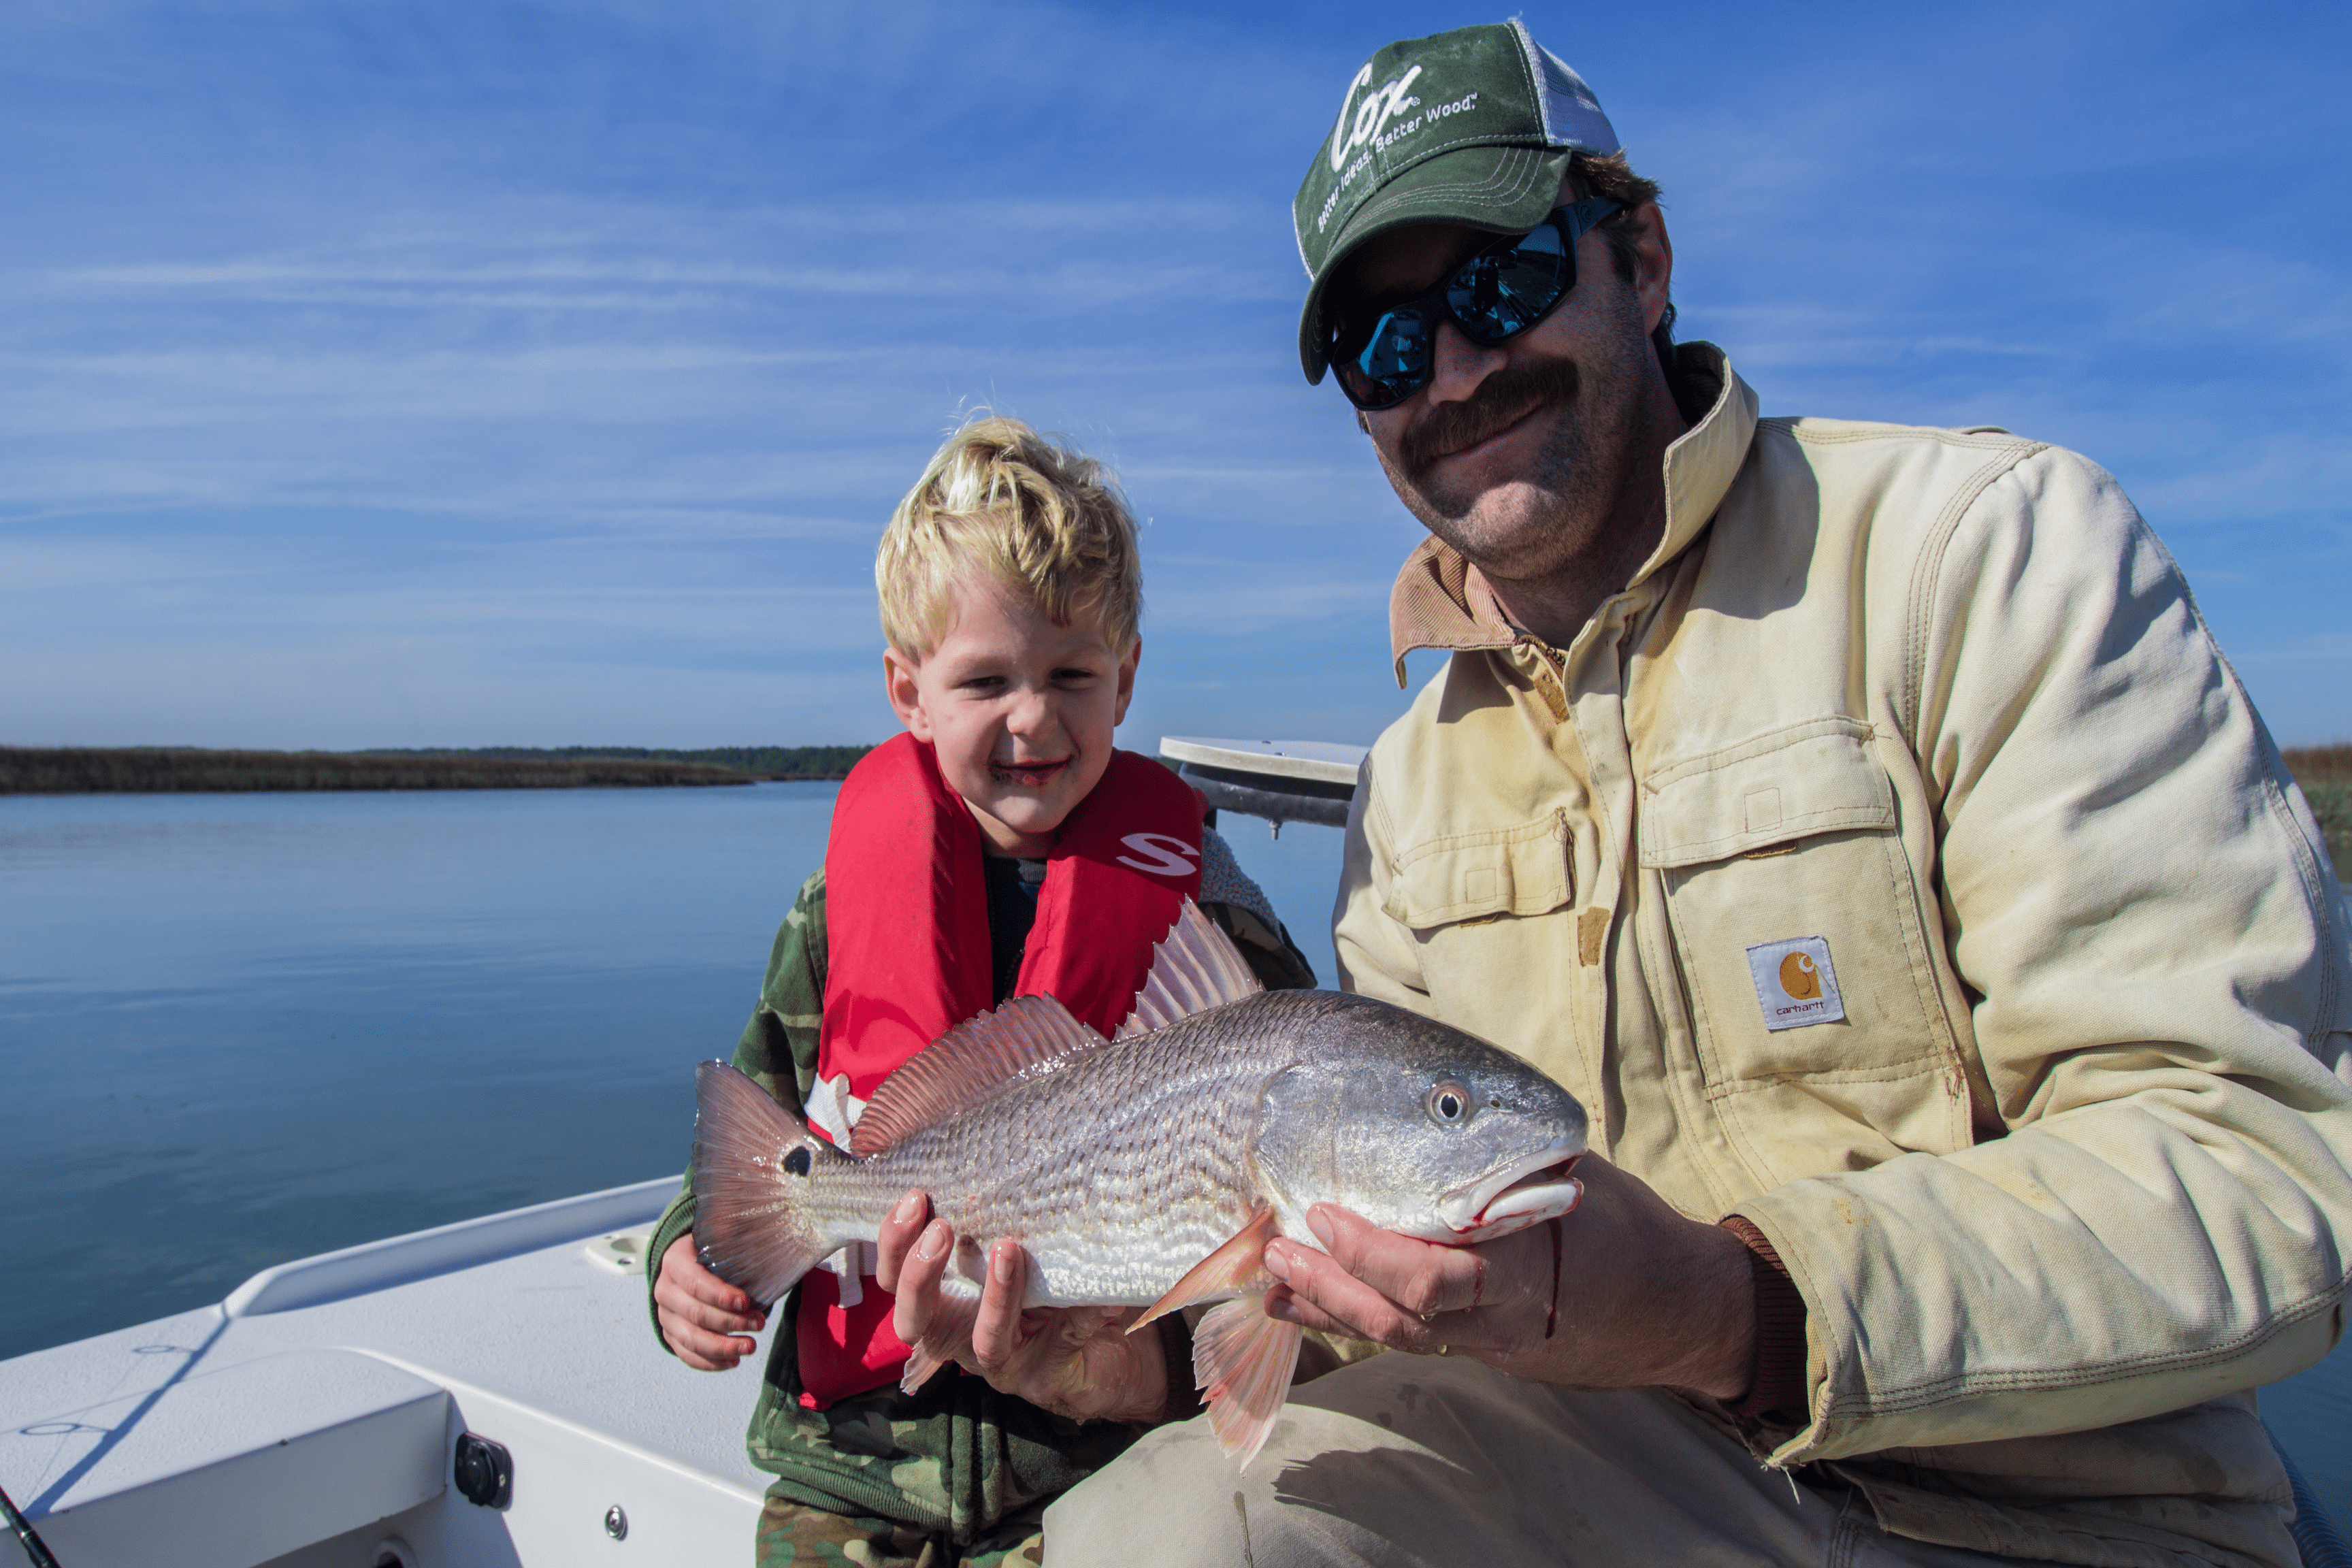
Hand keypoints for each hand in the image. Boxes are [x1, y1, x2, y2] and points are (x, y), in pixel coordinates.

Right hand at [655, 1234, 767, 1370]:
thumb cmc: (710, 1250)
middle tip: (759, 1324)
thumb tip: (757, 1234)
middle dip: (730, 1323)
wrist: (688, 1261)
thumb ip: (731, 1234)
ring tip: (750, 1346)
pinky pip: (687, 1354)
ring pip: (690, 1339)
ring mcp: (666, 1315)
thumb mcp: (717, 1235)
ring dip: (722, 1347)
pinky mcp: (671, 1334)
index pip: (695, 1282)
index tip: (746, 1302)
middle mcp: (665, 1290)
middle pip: (695, 1314)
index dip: (720, 1295)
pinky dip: (710, 1362)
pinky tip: (733, 1361)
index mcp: (675, 1261)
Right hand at [875, 1189, 1169, 1422]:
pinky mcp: (1043, 1378)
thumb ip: (1000, 1207)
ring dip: (994, 1295)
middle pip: (913, 1318)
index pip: (895, 1276)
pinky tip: (1101, 1294)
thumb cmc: (1045, 1278)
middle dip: (920, 1273)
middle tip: (941, 1227)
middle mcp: (959, 1335)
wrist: (1100, 1342)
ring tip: (1008, 1249)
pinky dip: (1079, 1315)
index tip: (915, 1195)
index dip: (893, 1241)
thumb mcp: (1017, 1238)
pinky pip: (1059, 1344)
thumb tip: (996, 1131)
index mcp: (941, 1299)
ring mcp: (1000, 1362)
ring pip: (983, 1340)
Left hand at [1260, 1157, 1755, 1399]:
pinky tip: (1299, 1301)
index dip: (1377, 1253)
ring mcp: (1492, 1340)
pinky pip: (1410, 1337)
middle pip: (1409, 1314)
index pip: (1445, 1273)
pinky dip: (1351, 1317)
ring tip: (1272, 1273)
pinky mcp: (1481, 1349)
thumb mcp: (1579, 1174)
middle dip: (1338, 1284)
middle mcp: (1506, 1312)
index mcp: (1535, 1261)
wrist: (1683, 1315)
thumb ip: (1508, 1158)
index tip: (1329, 1214)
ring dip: (1330, 1304)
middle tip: (1280, 1243)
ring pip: (1400, 1334)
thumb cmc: (1629, 1228)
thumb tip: (1437, 1095)